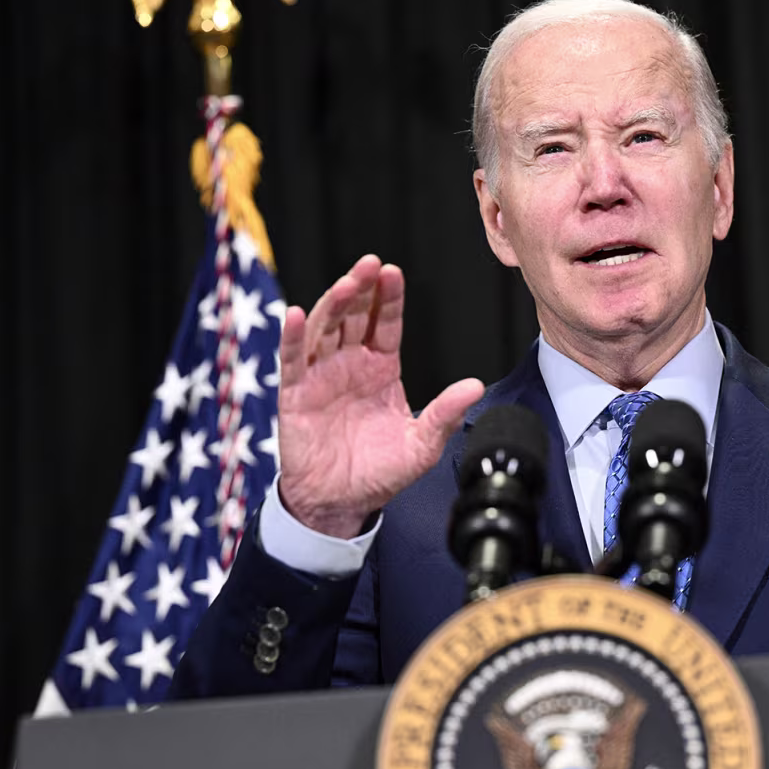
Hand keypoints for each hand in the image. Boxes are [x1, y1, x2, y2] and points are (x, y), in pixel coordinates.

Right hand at [276, 255, 483, 537]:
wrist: (341, 503)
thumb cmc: (380, 473)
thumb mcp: (421, 444)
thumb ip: (444, 414)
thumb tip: (476, 387)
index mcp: (381, 368)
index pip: (385, 323)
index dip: (388, 298)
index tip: (393, 272)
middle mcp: (350, 364)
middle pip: (353, 315)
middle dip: (361, 288)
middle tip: (370, 264)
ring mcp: (321, 375)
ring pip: (324, 328)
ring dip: (333, 302)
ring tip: (347, 282)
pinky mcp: (295, 394)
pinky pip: (292, 360)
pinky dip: (293, 337)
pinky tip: (296, 315)